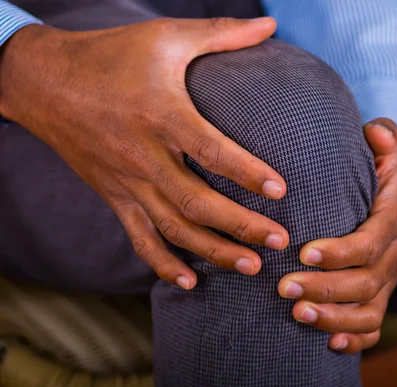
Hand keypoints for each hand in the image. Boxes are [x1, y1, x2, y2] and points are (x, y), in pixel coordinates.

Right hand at [0, 17, 288, 289]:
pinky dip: (162, 263)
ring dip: (212, 251)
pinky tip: (188, 281)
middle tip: (280, 242)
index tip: (281, 190)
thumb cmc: (111, 55)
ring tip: (251, 267)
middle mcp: (144, 155)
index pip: (211, 150)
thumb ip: (221, 33)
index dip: (247, 172)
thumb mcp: (165, 37)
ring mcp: (127, 181)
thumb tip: (271, 24)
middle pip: (197, 202)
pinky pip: (138, 237)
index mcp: (161, 114)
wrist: (45, 82)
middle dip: (240, 225)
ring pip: (173, 227)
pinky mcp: (114, 196)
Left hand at [278, 118, 396, 352]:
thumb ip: (383, 136)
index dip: (340, 253)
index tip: (303, 253)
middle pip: (366, 283)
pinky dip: (354, 338)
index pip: (370, 243)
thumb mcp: (384, 147)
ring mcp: (390, 278)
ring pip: (370, 310)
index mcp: (394, 219)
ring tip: (297, 314)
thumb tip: (379, 134)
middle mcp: (396, 254)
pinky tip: (329, 344)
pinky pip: (374, 324)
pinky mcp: (381, 293)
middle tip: (284, 287)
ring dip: (334, 317)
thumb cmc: (379, 168)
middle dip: (325, 288)